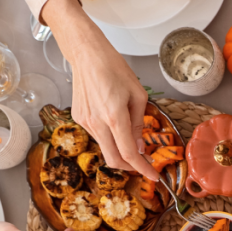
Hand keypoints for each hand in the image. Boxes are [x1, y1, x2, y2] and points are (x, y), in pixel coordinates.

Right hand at [41, 0, 157, 180]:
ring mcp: (84, 122)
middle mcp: (96, 123)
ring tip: (130, 135)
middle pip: (113, 159)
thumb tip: (139, 147)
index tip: (153, 176)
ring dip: (119, 149)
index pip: (129, 154)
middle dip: (130, 167)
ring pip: (104, 147)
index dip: (143, 168)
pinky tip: (114, 121)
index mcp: (114, 117)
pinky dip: (109, 137)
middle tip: (144, 164)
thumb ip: (138, 124)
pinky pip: (96, 135)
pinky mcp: (78, 118)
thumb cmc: (115, 69)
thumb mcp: (138, 95)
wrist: (87, 55)